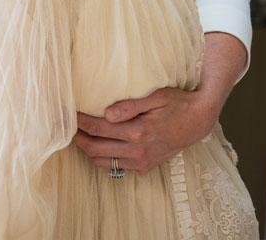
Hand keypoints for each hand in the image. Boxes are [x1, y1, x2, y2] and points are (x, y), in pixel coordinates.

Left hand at [72, 87, 218, 174]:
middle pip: (95, 149)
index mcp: (138, 132)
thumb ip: (129, 106)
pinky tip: (98, 146)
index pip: (98, 128)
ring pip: (102, 162)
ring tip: (79, 136)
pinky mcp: (144, 167)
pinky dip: (102, 158)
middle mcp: (137, 151)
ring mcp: (141, 162)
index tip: (68, 113)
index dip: (79, 122)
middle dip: (77, 138)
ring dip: (87, 150)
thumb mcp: (155, 97)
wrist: (198, 122)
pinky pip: (115, 167)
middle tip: (67, 126)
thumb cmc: (176, 104)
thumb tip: (106, 114)